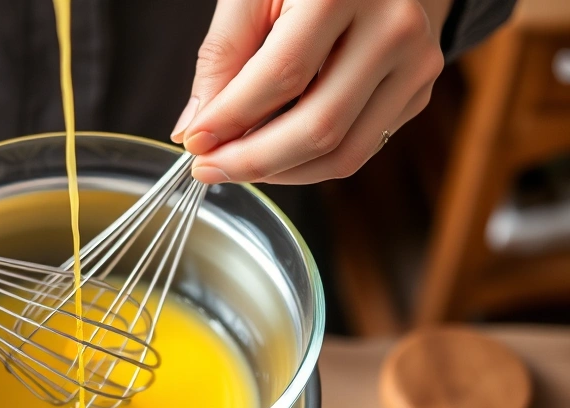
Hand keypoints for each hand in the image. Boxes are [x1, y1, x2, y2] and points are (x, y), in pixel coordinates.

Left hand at [173, 0, 450, 183]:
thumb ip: (221, 55)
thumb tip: (195, 128)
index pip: (282, 77)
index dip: (231, 119)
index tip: (194, 142)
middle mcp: (392, 30)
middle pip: (318, 127)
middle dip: (252, 161)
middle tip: (208, 168)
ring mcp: (415, 64)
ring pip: (343, 153)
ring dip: (280, 173)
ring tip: (236, 166)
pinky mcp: (418, 91)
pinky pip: (359, 149)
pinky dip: (308, 164)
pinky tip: (274, 153)